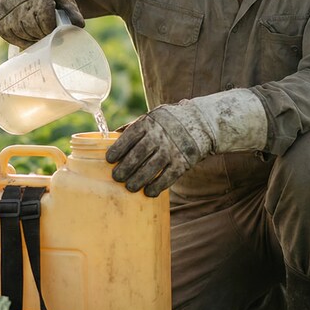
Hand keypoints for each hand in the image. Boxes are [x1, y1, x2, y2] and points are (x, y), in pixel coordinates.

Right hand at [0, 0, 83, 48]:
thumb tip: (79, 25)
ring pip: (23, 36)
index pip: (47, 23)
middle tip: (44, 30)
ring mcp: (6, 11)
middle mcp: (20, 1)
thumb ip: (71, 9)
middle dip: (42, 34)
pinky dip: (19, 39)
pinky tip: (24, 31)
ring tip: (34, 29)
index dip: (51, 29)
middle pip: (35, 31)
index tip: (53, 28)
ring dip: (31, 38)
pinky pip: (11, 38)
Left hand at [105, 90, 268, 196]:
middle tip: (117, 177)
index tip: (109, 160)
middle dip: (125, 168)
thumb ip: (133, 127)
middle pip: (138, 155)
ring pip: (151, 168)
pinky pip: (168, 177)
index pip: (129, 137)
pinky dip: (157, 186)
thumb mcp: (151, 117)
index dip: (118, 149)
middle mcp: (160, 136)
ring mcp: (172, 149)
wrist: (201, 122)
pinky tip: (148, 191)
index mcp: (149, 123)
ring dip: (138, 180)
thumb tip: (109, 136)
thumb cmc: (168, 121)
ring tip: (130, 187)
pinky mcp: (183, 162)